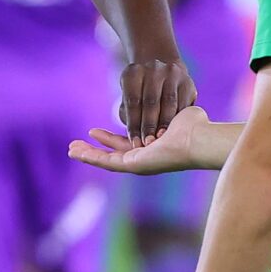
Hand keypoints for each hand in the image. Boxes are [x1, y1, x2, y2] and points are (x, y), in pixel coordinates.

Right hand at [72, 105, 212, 174]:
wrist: (200, 137)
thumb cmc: (195, 126)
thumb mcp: (175, 114)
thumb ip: (168, 111)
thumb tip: (173, 106)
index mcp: (152, 148)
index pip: (126, 144)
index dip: (109, 139)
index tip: (93, 132)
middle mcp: (144, 158)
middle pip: (112, 155)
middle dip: (94, 149)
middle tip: (76, 144)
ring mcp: (139, 164)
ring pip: (106, 161)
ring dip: (87, 155)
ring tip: (70, 149)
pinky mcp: (134, 165)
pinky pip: (106, 162)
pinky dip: (90, 157)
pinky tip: (76, 152)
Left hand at [118, 59, 197, 143]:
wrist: (162, 68)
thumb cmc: (140, 91)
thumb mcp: (129, 97)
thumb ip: (127, 114)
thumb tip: (132, 136)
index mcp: (133, 73)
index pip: (133, 102)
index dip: (134, 124)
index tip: (134, 142)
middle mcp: (153, 69)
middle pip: (150, 102)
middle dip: (149, 126)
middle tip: (148, 145)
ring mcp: (172, 73)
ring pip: (169, 102)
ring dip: (165, 123)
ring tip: (161, 140)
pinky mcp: (187, 82)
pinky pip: (183, 103)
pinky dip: (179, 118)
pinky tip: (175, 131)